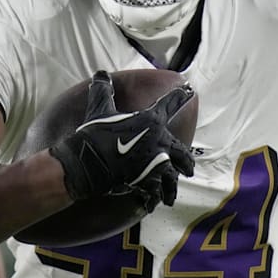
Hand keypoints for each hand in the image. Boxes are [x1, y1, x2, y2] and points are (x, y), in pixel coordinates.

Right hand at [49, 71, 195, 208]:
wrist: (86, 162)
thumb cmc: (94, 134)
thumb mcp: (99, 108)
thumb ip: (103, 90)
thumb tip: (100, 73)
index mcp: (151, 120)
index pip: (170, 103)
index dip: (181, 95)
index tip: (190, 91)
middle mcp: (159, 141)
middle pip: (181, 151)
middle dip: (186, 161)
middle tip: (188, 167)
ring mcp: (156, 163)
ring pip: (172, 176)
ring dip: (172, 186)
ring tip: (171, 194)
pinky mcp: (148, 181)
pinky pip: (156, 192)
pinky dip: (154, 198)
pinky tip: (153, 203)